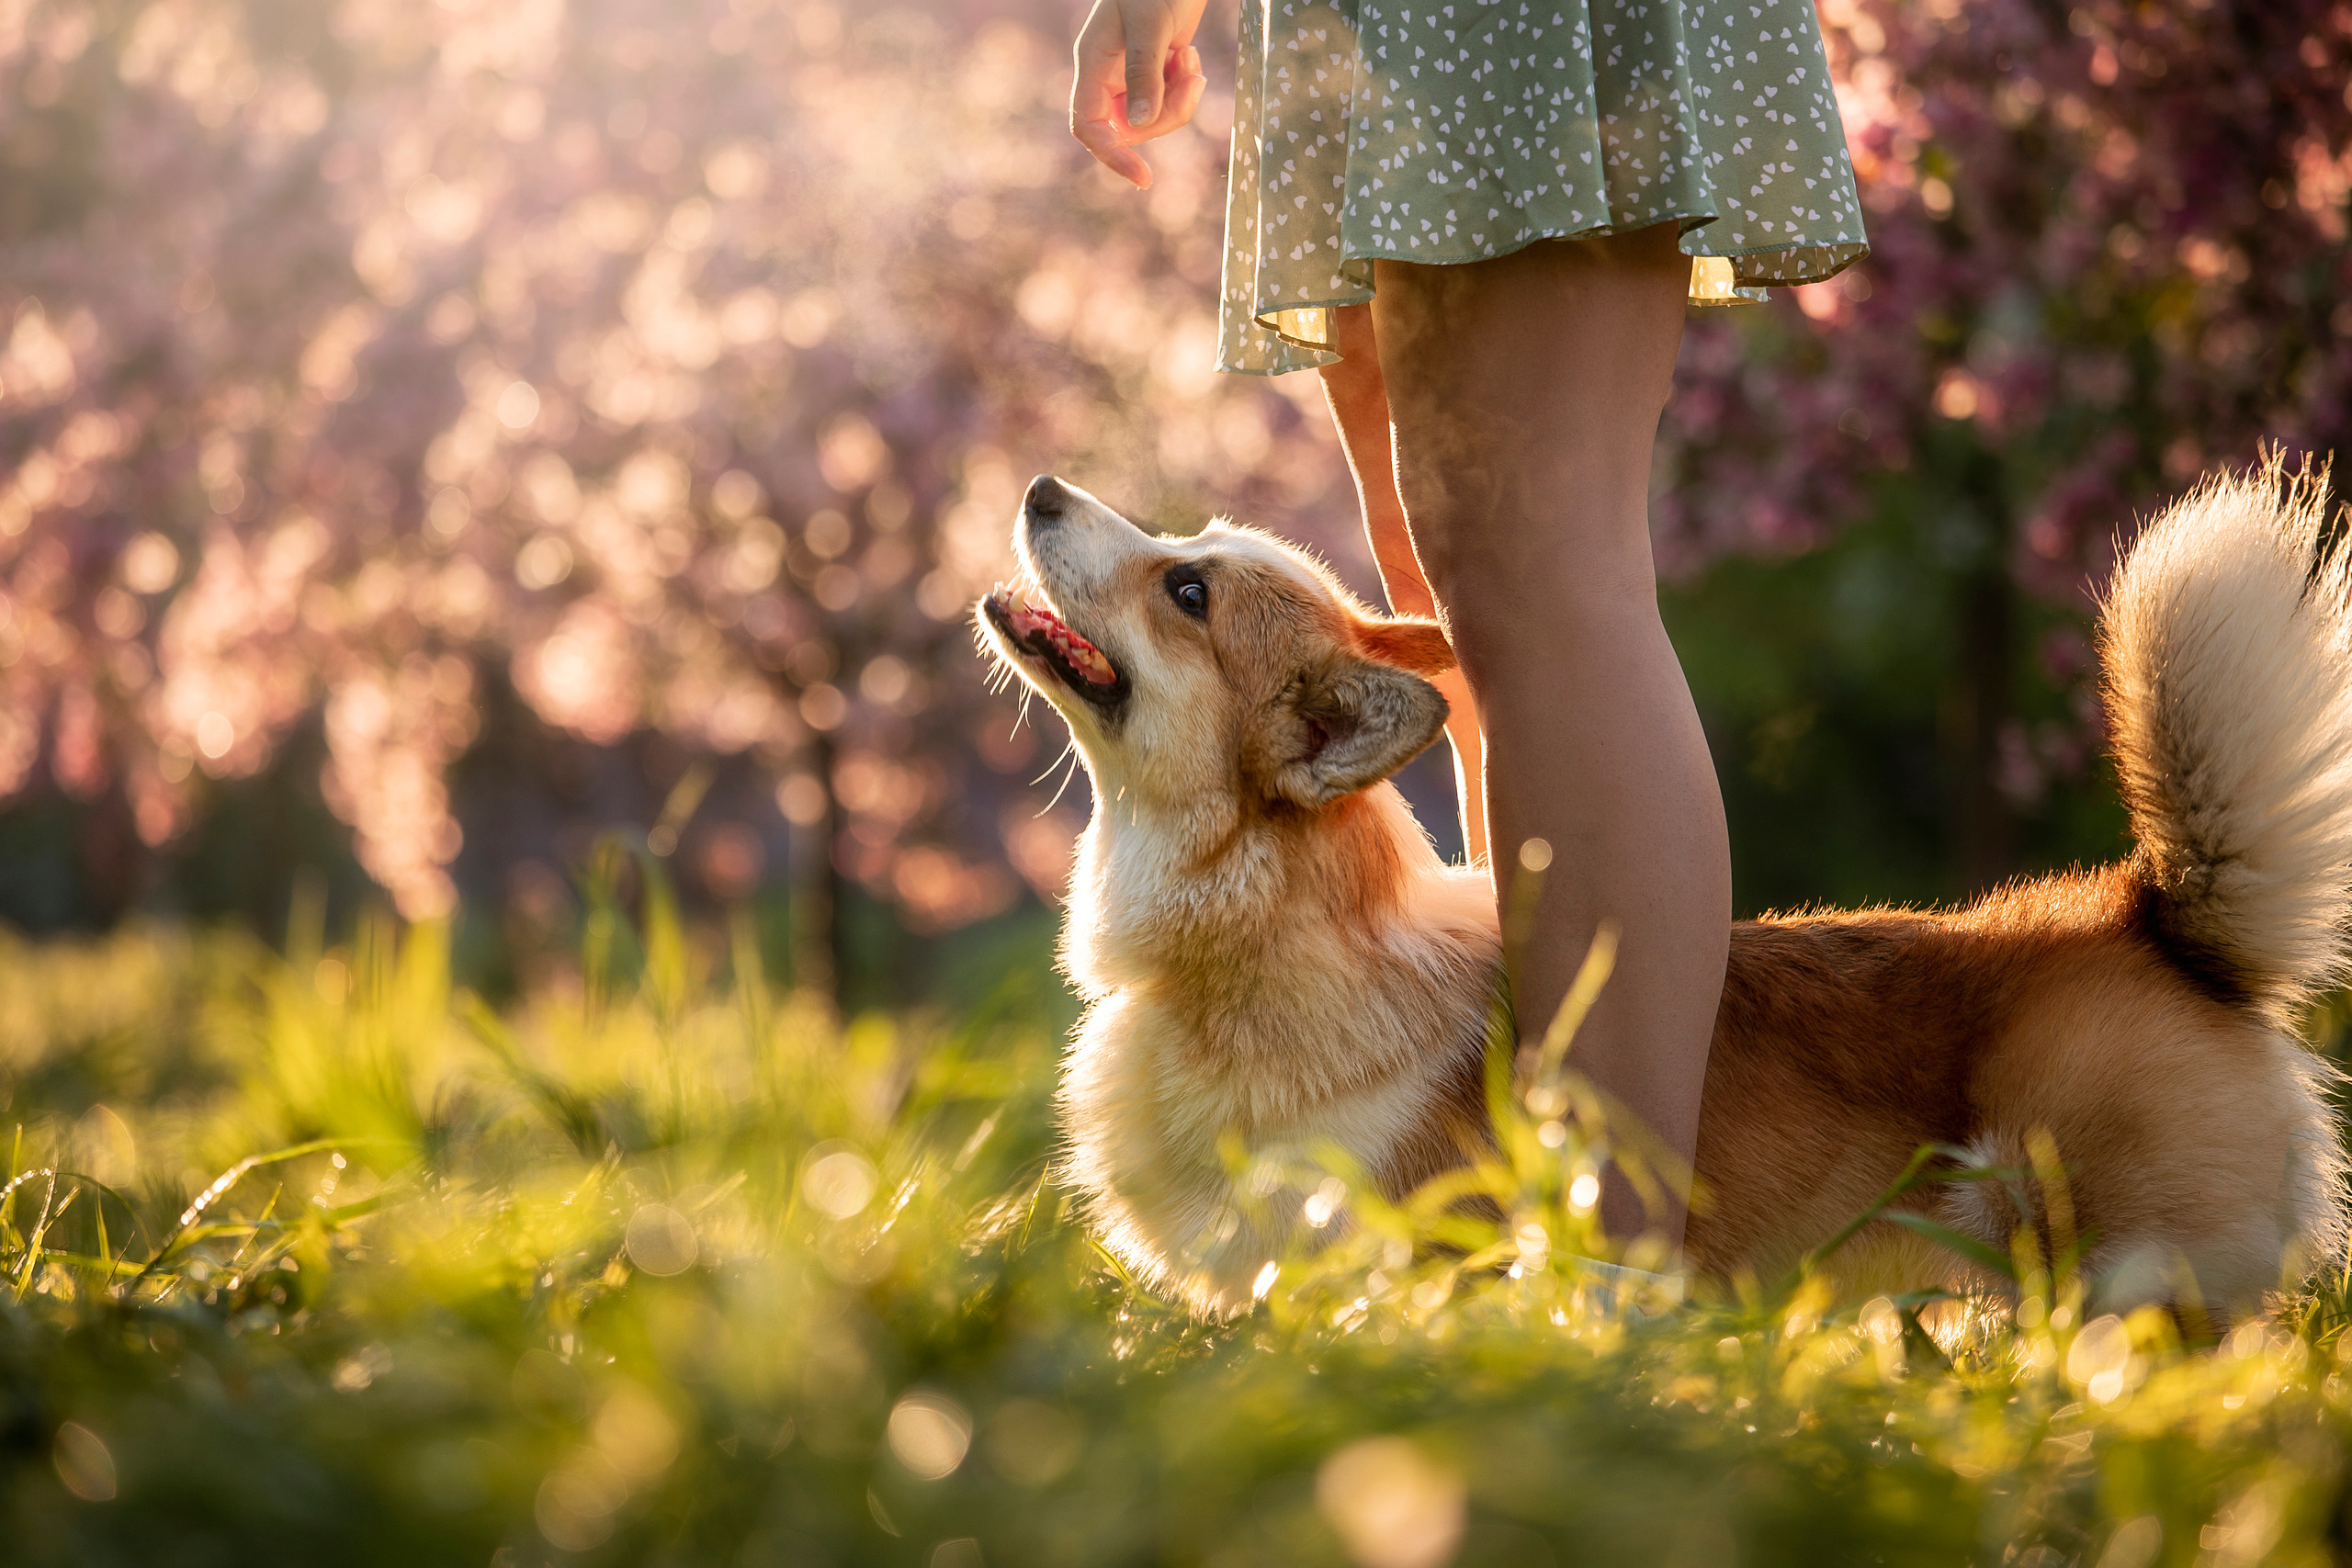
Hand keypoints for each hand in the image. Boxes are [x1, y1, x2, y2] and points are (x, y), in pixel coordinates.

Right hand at [1070, 0, 1209, 189]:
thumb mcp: (1151, 27)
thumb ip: (1143, 74)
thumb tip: (1139, 126)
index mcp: (1093, 66)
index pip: (1088, 126)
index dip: (1111, 156)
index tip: (1142, 176)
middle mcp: (1108, 76)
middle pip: (1131, 128)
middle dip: (1167, 114)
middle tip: (1191, 79)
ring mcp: (1132, 75)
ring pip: (1154, 117)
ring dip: (1181, 98)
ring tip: (1192, 62)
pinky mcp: (1156, 70)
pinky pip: (1169, 100)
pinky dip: (1185, 85)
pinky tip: (1189, 55)